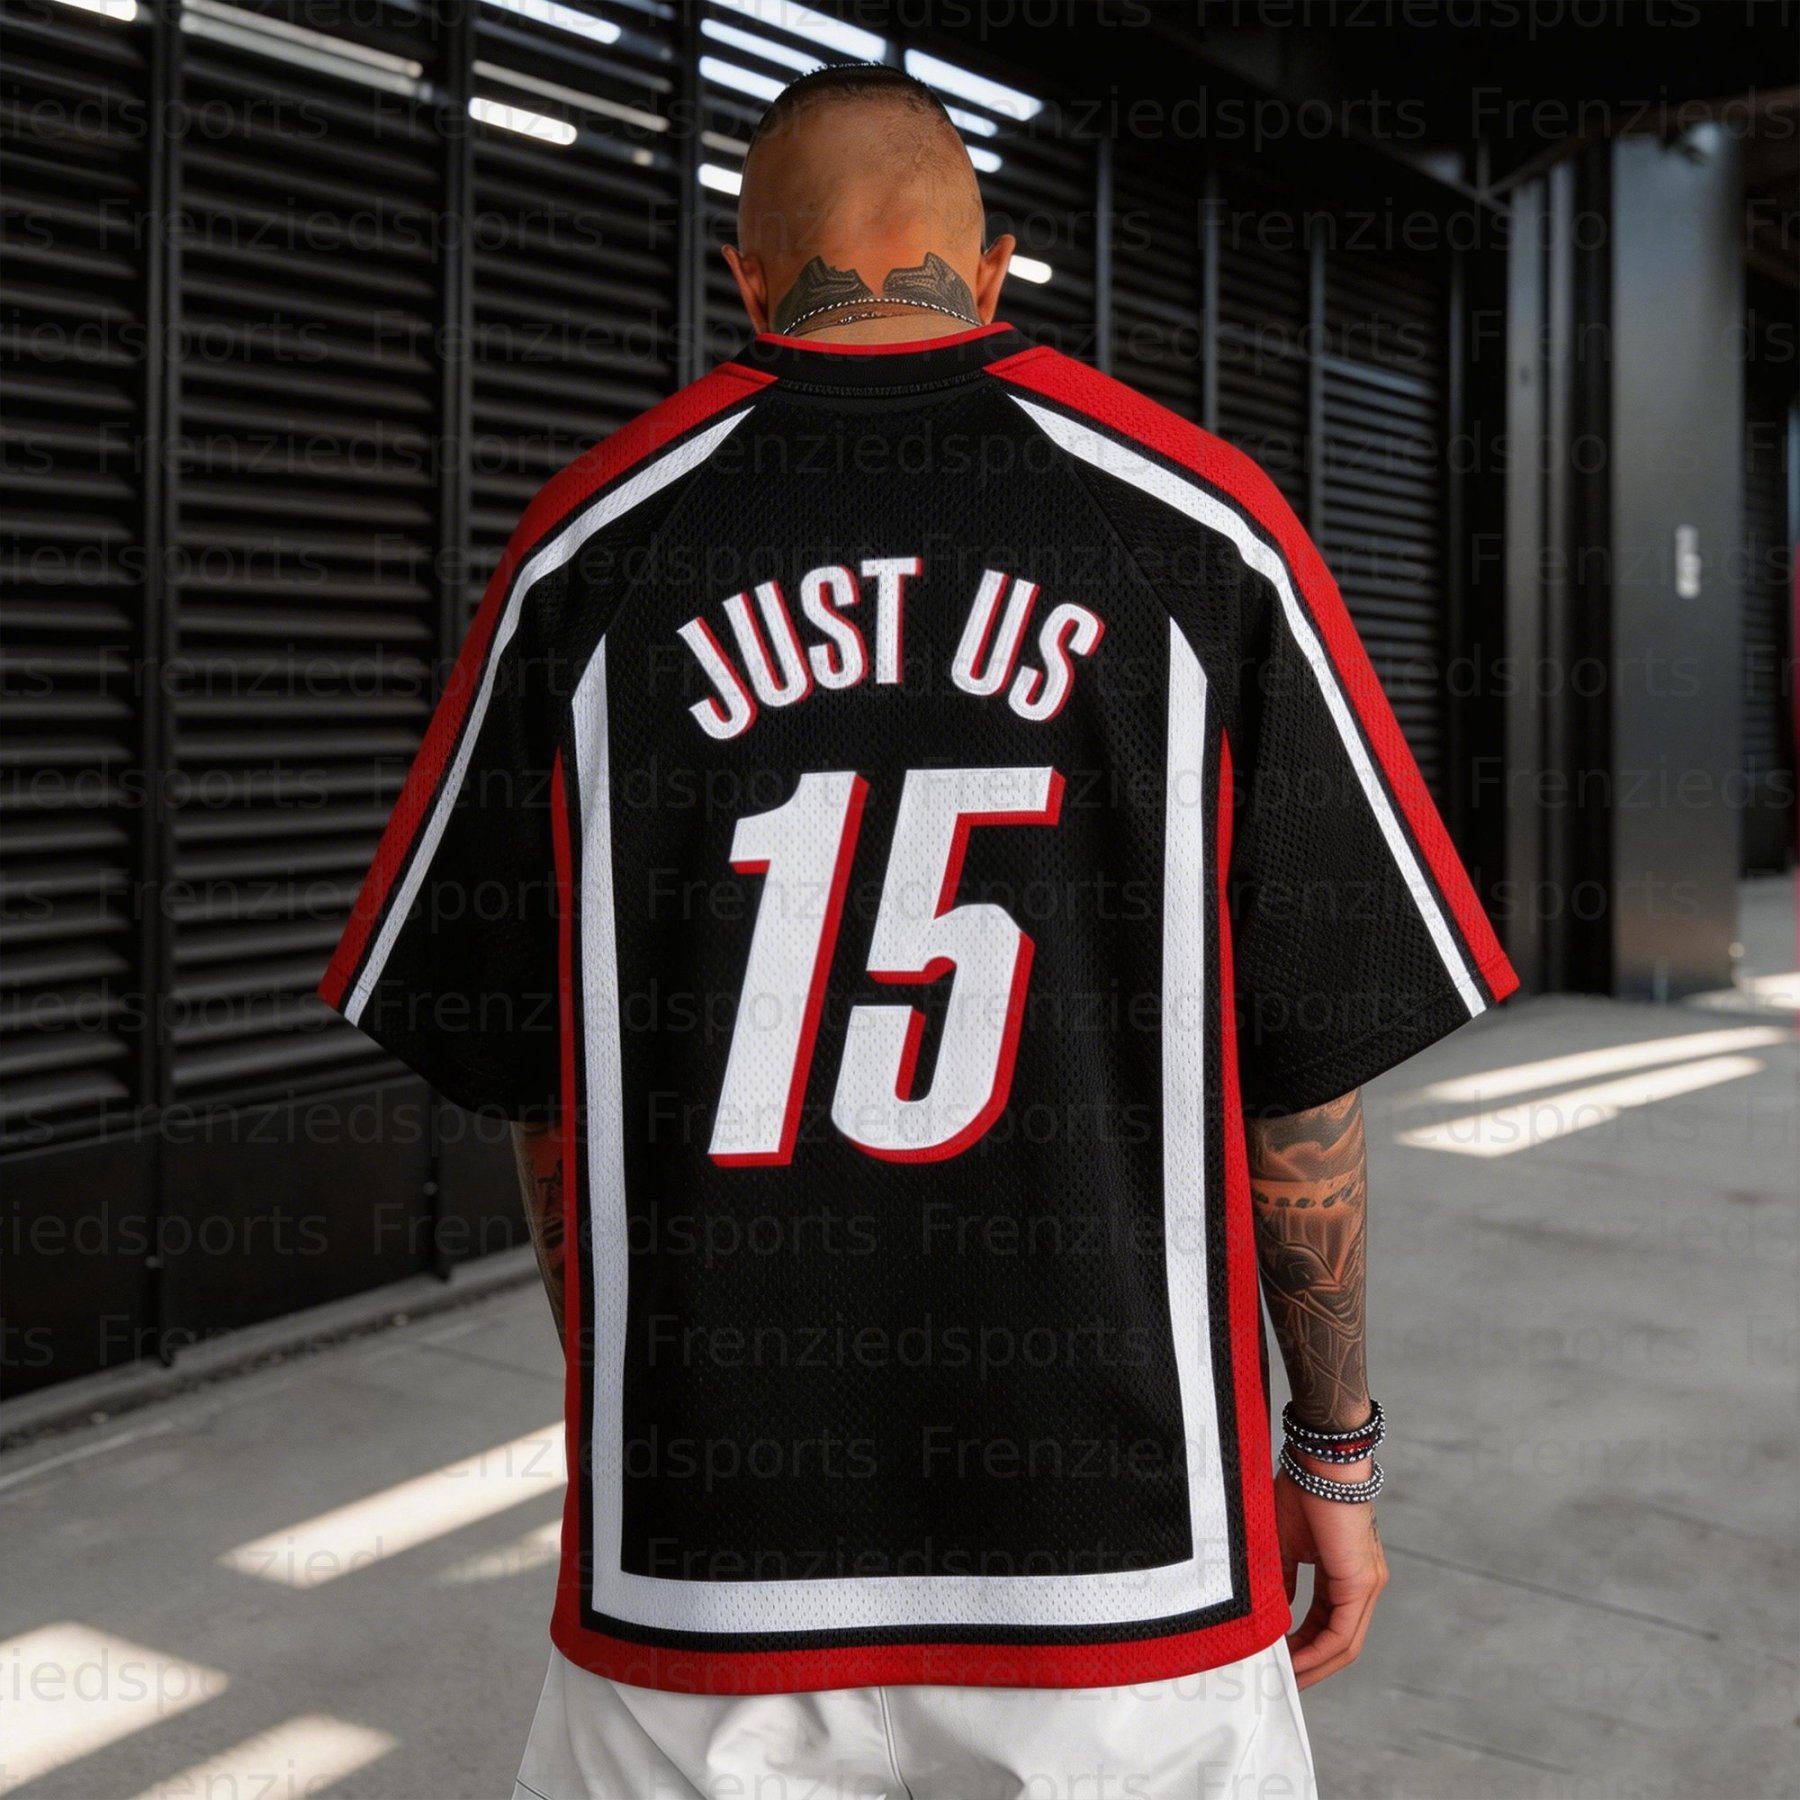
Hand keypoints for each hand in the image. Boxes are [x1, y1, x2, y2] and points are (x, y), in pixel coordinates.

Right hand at [1274, 1451, 1389, 1687]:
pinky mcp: (1362, 1582)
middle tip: (1278, 1683)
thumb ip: (1281, 1582)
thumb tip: (1273, 1616)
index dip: (1302, 1648)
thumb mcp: (1282, 1545)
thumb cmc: (1300, 1489)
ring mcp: (1367, 1584)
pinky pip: (1341, 1633)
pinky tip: (1293, 1660)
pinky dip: (1317, 1652)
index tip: (1275, 1661)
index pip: (1327, 1625)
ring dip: (1313, 1666)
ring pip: (1344, 1644)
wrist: (1319, 1459)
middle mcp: (1364, 1584)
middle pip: (1340, 1644)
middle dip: (1309, 1667)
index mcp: (1345, 1573)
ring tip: (1282, 1678)